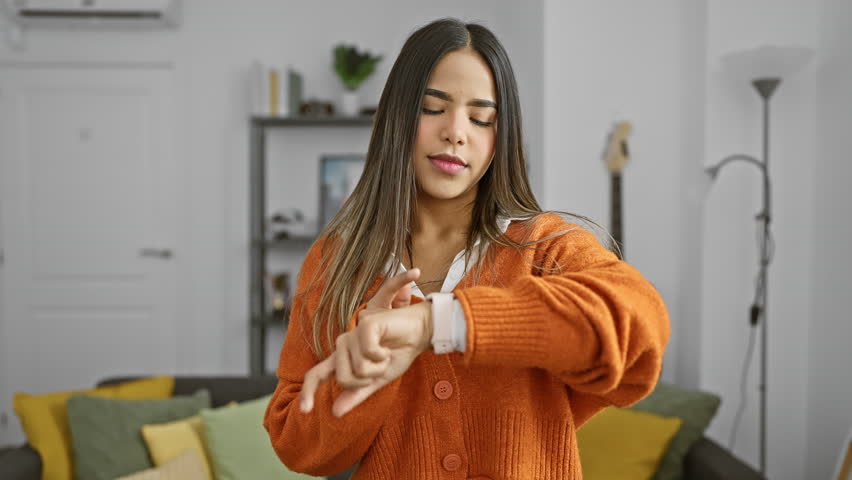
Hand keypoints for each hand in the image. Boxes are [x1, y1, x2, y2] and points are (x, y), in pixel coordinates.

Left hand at [300, 269, 432, 416]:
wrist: (419, 334)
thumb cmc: (398, 353)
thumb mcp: (377, 380)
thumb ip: (357, 394)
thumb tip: (335, 412)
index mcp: (342, 358)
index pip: (317, 374)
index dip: (308, 392)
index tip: (304, 411)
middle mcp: (343, 344)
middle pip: (344, 379)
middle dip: (368, 380)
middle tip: (381, 366)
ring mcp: (352, 334)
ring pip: (358, 368)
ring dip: (379, 367)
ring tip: (386, 355)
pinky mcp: (365, 325)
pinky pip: (368, 353)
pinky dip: (382, 355)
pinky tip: (387, 346)